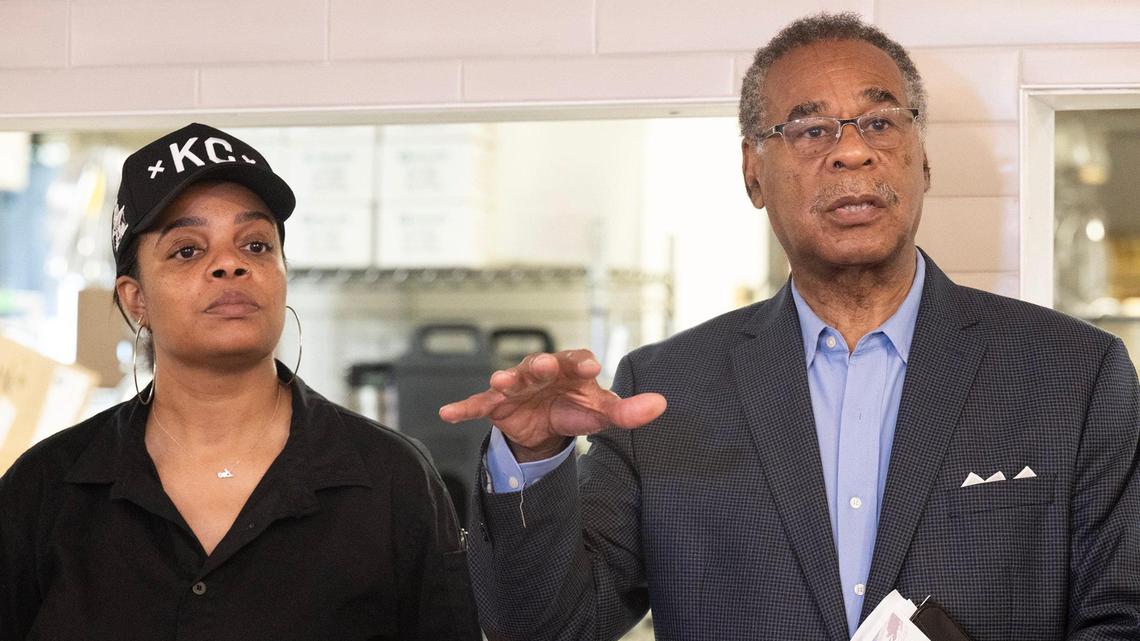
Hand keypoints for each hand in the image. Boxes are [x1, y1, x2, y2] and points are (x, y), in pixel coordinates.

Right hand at [439, 349, 666, 461]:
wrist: (545, 426)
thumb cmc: (576, 407)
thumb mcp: (601, 412)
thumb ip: (628, 411)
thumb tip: (662, 404)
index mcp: (569, 369)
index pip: (576, 360)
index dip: (581, 362)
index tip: (591, 366)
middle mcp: (540, 372)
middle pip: (539, 364)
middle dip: (540, 364)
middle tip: (543, 365)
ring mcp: (516, 387)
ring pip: (509, 381)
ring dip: (504, 380)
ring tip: (499, 381)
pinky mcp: (496, 406)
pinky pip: (477, 405)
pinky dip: (463, 408)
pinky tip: (448, 412)